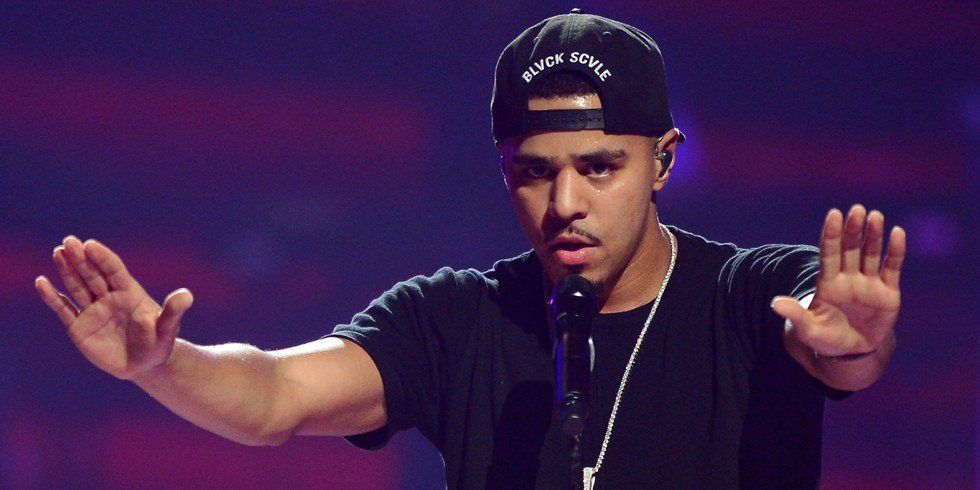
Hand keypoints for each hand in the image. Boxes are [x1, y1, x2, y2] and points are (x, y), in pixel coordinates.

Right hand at [35, 236, 193, 379]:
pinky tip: (41, 282)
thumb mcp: (167, 328)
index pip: (113, 270)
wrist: (145, 365)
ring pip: (77, 286)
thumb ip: (174, 311)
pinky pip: (64, 309)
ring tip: (57, 252)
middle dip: (81, 258)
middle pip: (92, 274)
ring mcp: (92, 310)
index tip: (90, 244)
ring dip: (66, 270)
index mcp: (129, 293)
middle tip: (68, 241)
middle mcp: (109, 297)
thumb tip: (187, 295)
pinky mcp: (79, 327)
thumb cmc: (159, 343)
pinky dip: (52, 297)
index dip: (102, 257)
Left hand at [772, 205, 904, 356]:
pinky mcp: (888, 291)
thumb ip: (795, 314)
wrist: (852, 352)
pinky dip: (895, 251)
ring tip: (875, 216)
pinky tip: (897, 233)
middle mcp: (848, 277)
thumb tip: (774, 303)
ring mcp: (868, 282)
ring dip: (873, 235)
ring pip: (871, 253)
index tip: (833, 214)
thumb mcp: (808, 329)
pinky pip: (891, 267)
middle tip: (856, 210)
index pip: (828, 253)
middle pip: (850, 248)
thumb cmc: (826, 338)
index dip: (831, 234)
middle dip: (852, 230)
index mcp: (828, 282)